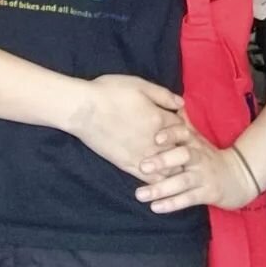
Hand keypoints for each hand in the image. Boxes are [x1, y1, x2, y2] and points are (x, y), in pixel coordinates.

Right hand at [69, 75, 185, 182]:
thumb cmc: (109, 92)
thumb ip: (163, 95)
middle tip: (180, 148)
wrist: (82, 109)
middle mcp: (155, 141)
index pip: (183, 127)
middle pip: (180, 150)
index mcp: (160, 119)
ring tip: (175, 165)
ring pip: (170, 168)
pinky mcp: (127, 165)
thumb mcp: (139, 85)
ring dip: (175, 166)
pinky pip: (150, 179)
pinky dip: (159, 181)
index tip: (178, 126)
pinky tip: (160, 179)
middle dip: (183, 149)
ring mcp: (142, 155)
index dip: (183, 126)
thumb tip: (182, 104)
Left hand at [134, 119, 261, 213]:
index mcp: (194, 142)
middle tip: (142, 166)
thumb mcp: (198, 138)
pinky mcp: (208, 193)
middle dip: (163, 161)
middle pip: (184, 156)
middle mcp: (200, 157)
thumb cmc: (209, 156)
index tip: (155, 138)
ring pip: (182, 181)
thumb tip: (169, 102)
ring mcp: (204, 176)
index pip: (183, 133)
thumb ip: (182, 124)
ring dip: (161, 189)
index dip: (170, 135)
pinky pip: (188, 199)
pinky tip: (155, 207)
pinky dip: (172, 204)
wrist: (239, 176)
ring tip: (139, 194)